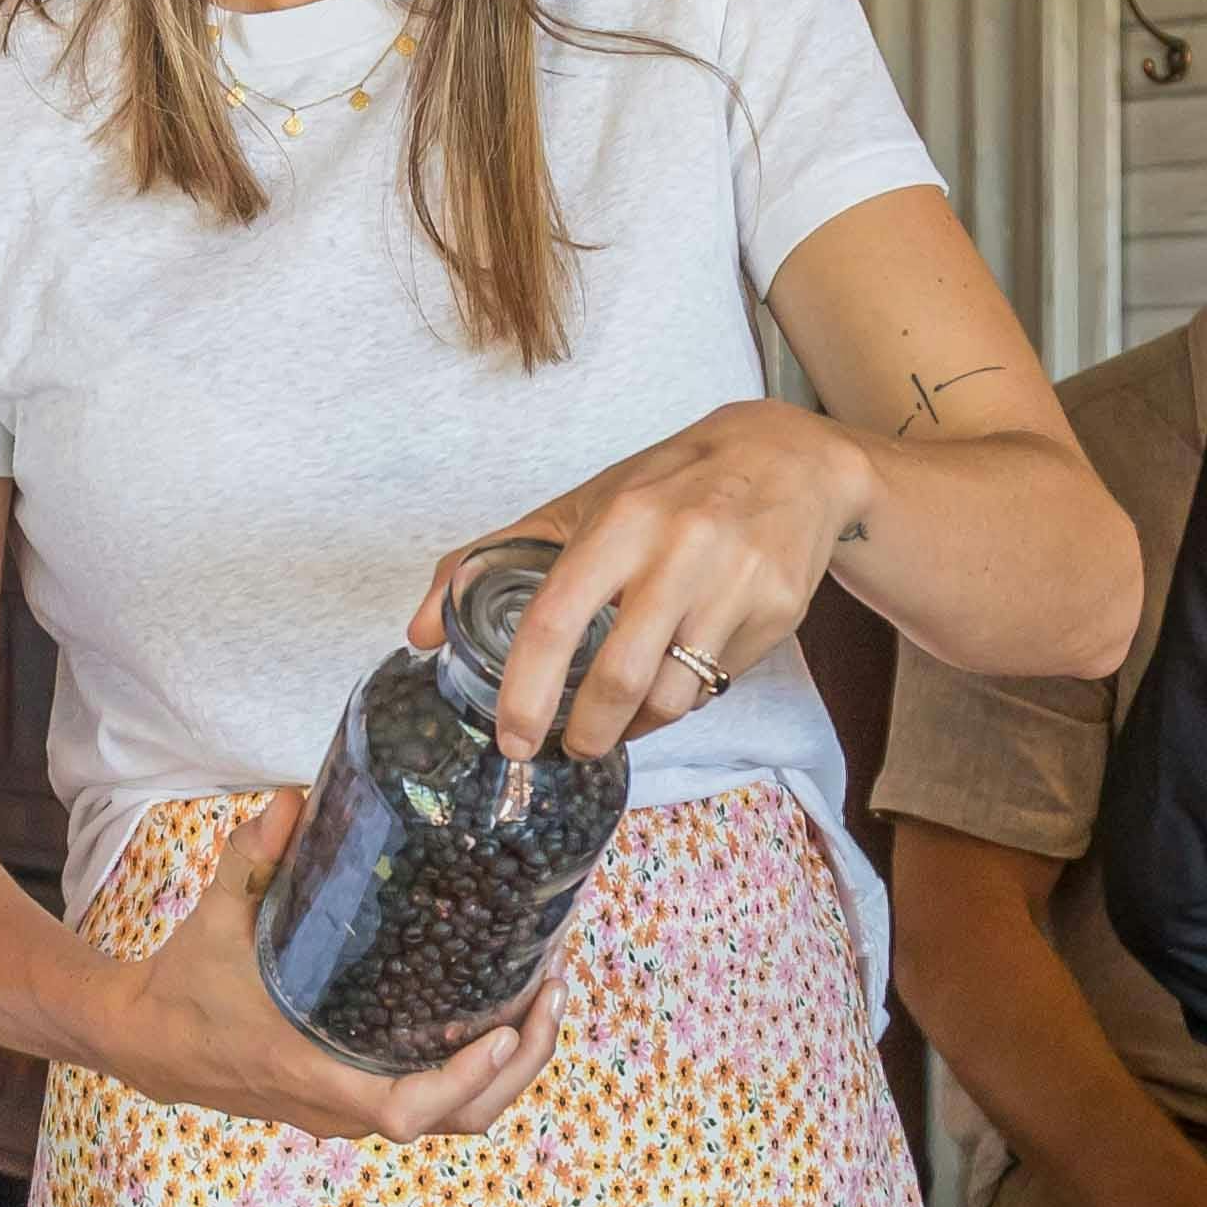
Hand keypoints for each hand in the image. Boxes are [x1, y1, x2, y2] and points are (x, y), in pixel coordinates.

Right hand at [81, 794, 565, 1141]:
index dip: (466, 1080)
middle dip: (522, 1060)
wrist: (148, 1041)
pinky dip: (482, 1063)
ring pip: (460, 1115)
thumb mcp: (215, 916)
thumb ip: (251, 858)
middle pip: (462, 1119)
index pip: (407, 1112)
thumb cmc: (185, 987)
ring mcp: (355, 1108)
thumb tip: (294, 799)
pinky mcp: (360, 1096)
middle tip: (554, 986)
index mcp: (313, 1075)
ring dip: (514, 1064)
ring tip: (548, 993)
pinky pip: (440, 1098)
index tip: (506, 1028)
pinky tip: (506, 1004)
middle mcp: (343, 1106)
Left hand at [416, 399, 866, 761]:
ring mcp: (733, 585)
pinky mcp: (776, 611)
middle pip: (618, 680)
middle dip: (584, 733)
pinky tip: (668, 686)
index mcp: (620, 523)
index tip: (513, 737)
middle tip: (569, 746)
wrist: (788, 460)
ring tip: (618, 723)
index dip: (526, 693)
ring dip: (635, 726)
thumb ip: (491, 560)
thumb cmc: (668, 486)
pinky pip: (715, 685)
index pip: (555, 621)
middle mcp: (678, 552)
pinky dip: (681, 701)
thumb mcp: (582, 505)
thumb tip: (417, 632)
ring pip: (671, 697)